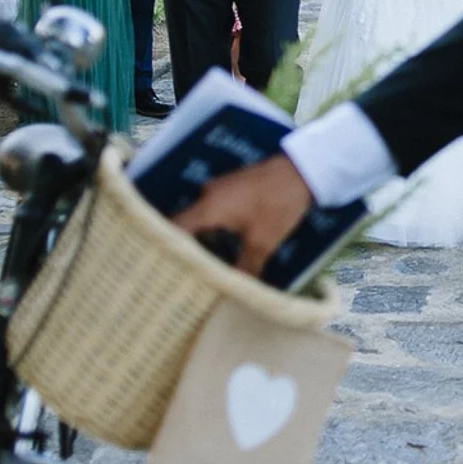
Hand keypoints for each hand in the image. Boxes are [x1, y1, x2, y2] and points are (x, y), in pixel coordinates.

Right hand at [173, 155, 315, 274]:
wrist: (301, 170)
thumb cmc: (279, 204)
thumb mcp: (263, 242)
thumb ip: (245, 267)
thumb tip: (235, 293)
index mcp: (208, 208)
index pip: (173, 229)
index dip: (164, 249)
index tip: (161, 268)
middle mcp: (207, 196)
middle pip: (184, 224)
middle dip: (182, 247)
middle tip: (179, 271)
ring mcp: (218, 189)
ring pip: (199, 218)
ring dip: (199, 238)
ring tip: (199, 262)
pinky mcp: (231, 188)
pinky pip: (212, 210)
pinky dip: (212, 227)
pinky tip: (220, 244)